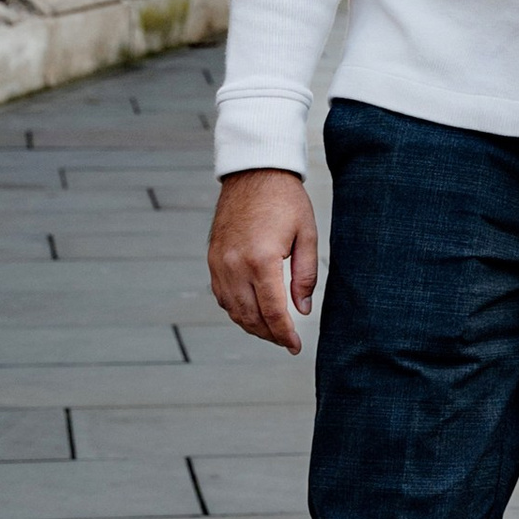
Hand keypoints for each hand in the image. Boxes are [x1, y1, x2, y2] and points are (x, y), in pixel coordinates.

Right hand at [209, 169, 320, 351]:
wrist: (254, 172)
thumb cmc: (285, 200)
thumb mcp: (306, 234)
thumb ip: (304, 275)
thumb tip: (302, 310)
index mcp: (262, 260)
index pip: (273, 312)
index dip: (285, 334)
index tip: (296, 347)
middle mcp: (235, 265)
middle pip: (250, 316)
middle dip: (270, 334)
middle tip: (287, 341)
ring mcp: (219, 262)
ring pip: (233, 310)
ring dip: (252, 326)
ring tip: (272, 331)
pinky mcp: (212, 258)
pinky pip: (221, 295)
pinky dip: (236, 309)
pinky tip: (252, 311)